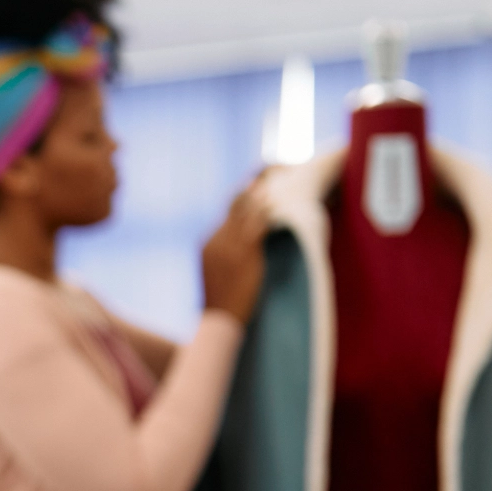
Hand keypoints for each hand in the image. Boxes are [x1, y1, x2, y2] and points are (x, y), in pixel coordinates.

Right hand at [201, 178, 271, 321]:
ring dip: (265, 189)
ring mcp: (229, 245)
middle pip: (237, 200)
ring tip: (283, 174)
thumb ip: (228, 259)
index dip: (246, 192)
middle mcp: (216, 238)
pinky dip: (267, 211)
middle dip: (257, 181)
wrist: (218, 323)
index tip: (261, 181)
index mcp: (208, 243)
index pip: (229, 209)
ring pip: (248, 207)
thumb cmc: (222, 305)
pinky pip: (258, 224)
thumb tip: (244, 253)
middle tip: (275, 167)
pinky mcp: (244, 253)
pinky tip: (279, 202)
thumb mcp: (219, 277)